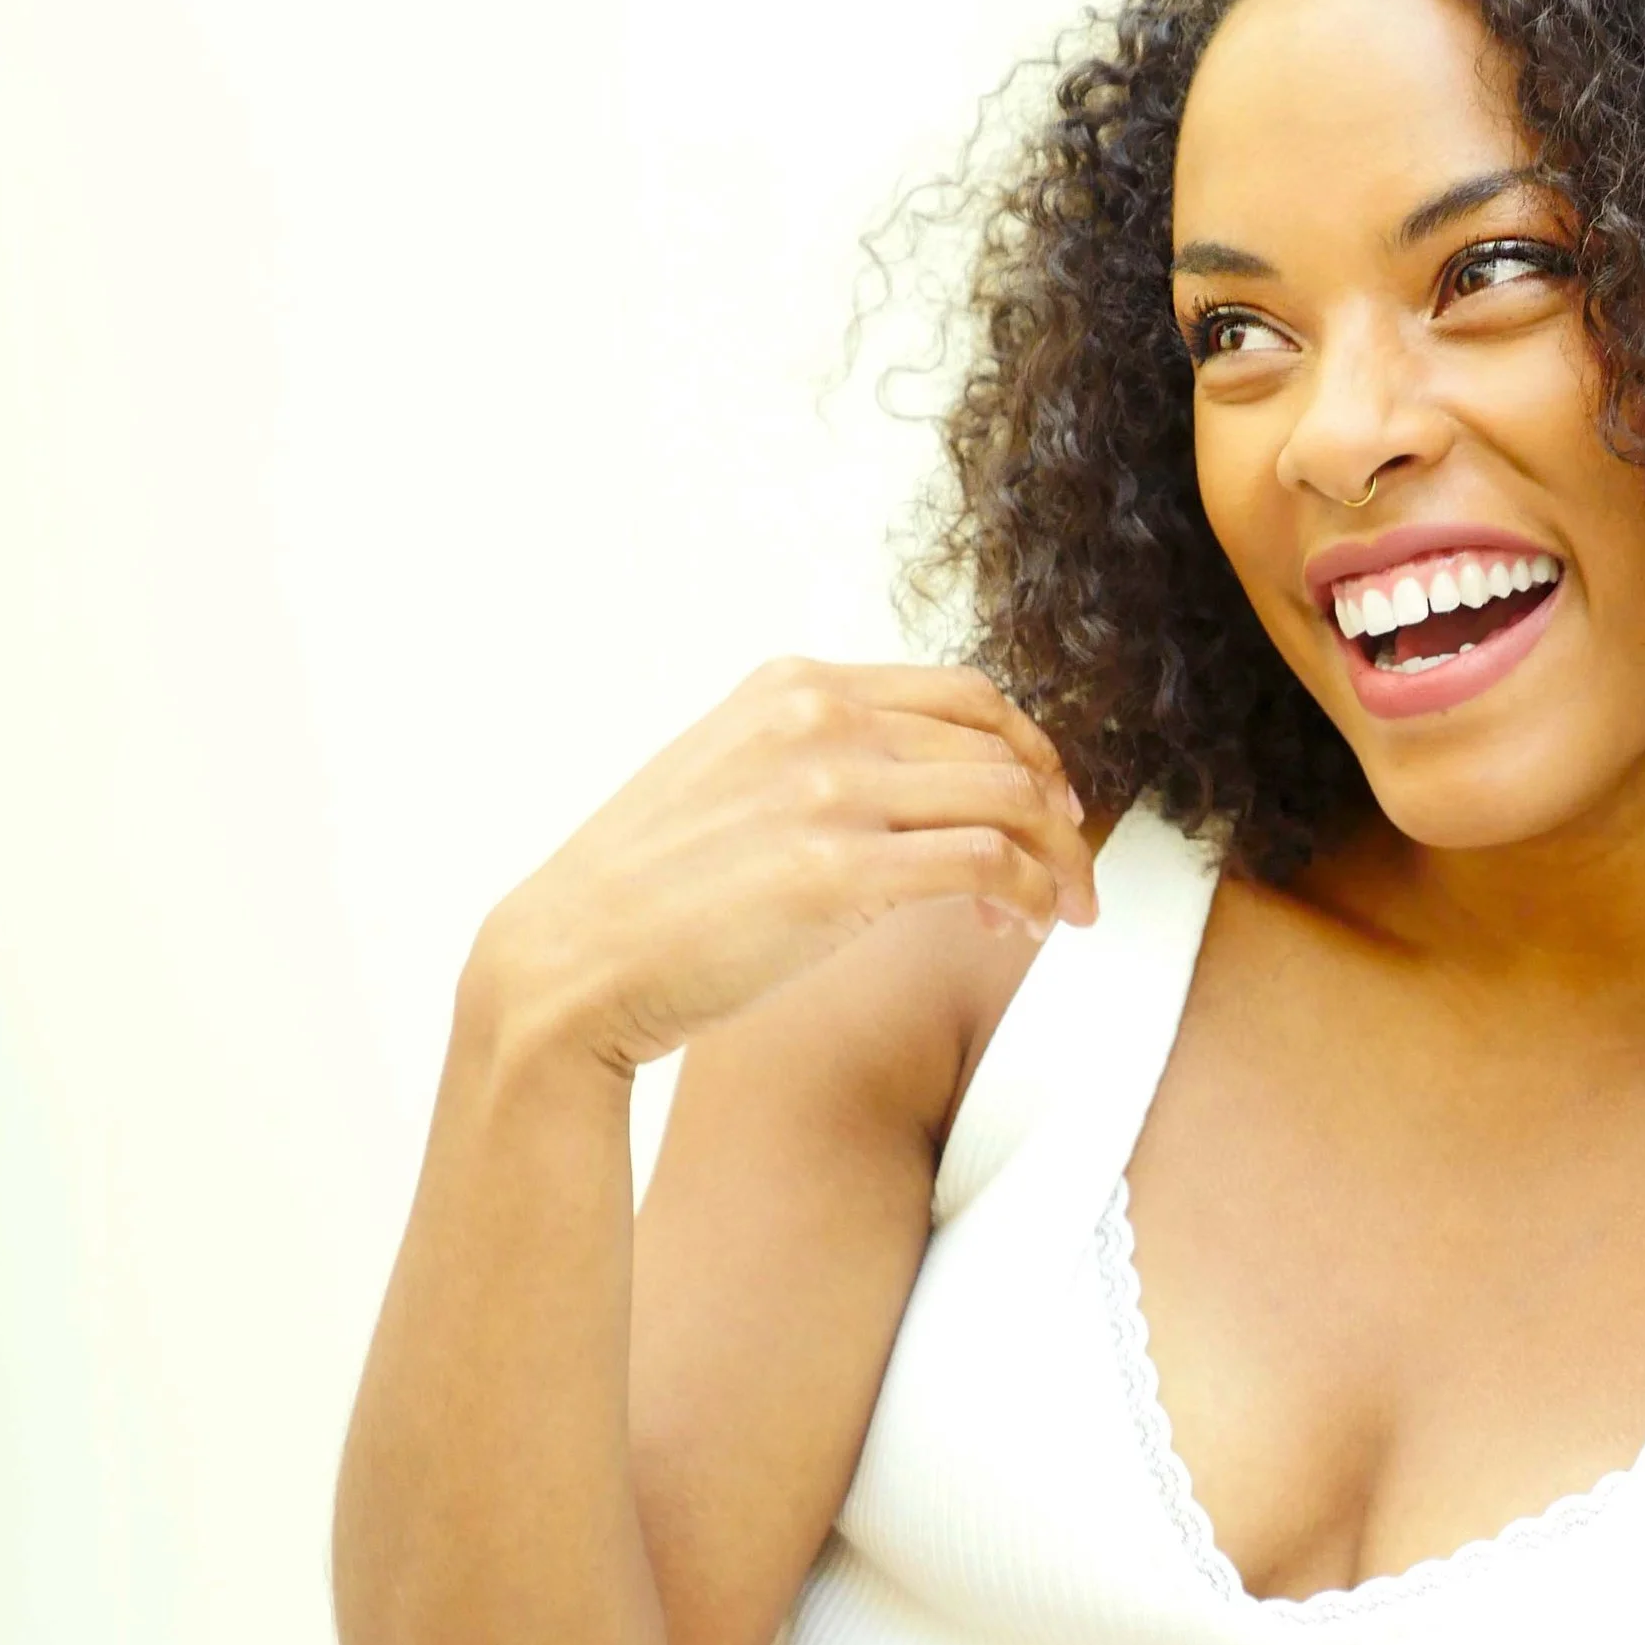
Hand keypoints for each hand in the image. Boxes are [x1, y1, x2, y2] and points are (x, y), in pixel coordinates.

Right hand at [469, 658, 1098, 1075]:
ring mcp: (829, 790)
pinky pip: (989, 863)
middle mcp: (816, 718)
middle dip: (1056, 815)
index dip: (1027, 749)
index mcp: (792, 684)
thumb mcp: (730, 779)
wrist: (573, 960)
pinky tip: (1020, 930)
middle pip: (998, 747)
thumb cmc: (649, 895)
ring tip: (1055, 915)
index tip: (1049, 804)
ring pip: (1009, 799)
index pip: (960, 694)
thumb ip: (815, 761)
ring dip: (1056, 861)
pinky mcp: (839, 871)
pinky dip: (1030, 895)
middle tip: (1071, 878)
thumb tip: (915, 793)